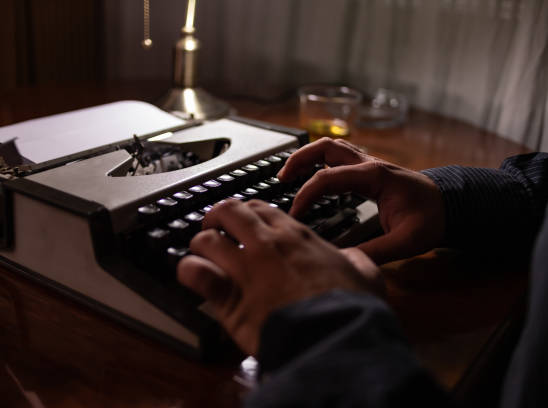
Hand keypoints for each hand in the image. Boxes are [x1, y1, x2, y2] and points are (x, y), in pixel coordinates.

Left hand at [177, 199, 380, 354]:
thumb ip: (355, 258)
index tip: (244, 223)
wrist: (336, 334)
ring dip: (201, 243)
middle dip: (217, 217)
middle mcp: (266, 244)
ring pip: (207, 239)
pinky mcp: (230, 297)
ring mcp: (245, 268)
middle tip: (215, 228)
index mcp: (295, 236)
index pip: (260, 208)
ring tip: (201, 252)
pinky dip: (189, 271)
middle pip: (229, 211)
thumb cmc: (350, 306)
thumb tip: (354, 258)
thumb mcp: (365, 272)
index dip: (247, 213)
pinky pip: (196, 273)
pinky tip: (191, 275)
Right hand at [278, 137, 444, 264]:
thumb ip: (374, 251)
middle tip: (281, 179)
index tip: (294, 215)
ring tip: (289, 176)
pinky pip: (337, 157)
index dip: (305, 195)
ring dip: (307, 157)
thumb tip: (343, 260)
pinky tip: (311, 180)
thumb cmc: (431, 219)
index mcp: (374, 176)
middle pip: (324, 147)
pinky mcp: (368, 170)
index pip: (327, 178)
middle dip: (298, 159)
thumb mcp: (405, 241)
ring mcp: (368, 163)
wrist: (451, 204)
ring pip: (329, 147)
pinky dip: (319, 163)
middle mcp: (368, 164)